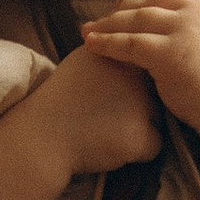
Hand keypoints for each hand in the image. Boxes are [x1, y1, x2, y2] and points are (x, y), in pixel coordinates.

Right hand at [0, 42, 159, 199]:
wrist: (41, 137)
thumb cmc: (59, 100)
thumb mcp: (83, 61)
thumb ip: (110, 51)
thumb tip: (130, 48)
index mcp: (121, 55)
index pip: (148, 68)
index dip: (132, 87)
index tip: (106, 98)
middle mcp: (135, 76)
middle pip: (156, 93)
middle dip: (141, 105)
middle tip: (105, 115)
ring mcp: (140, 106)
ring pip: (158, 119)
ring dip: (142, 127)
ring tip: (107, 130)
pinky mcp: (140, 136)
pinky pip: (154, 146)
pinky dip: (138, 151)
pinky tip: (111, 146)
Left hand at [79, 0, 199, 134]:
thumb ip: (195, 20)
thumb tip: (161, 11)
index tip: (125, 1)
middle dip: (121, 7)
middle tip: (101, 18)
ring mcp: (186, 28)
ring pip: (135, 18)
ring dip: (108, 23)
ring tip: (89, 31)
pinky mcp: (170, 52)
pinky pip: (129, 43)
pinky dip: (107, 43)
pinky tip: (91, 45)